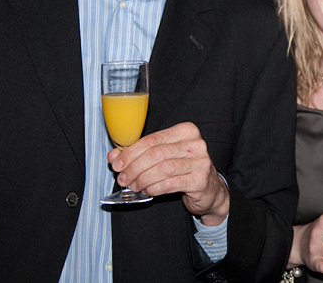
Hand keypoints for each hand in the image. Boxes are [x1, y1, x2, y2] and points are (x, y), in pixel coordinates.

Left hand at [108, 122, 228, 225]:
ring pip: (162, 169)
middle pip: (156, 154)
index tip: (117, 164)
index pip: (153, 139)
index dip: (131, 152)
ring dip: (143, 179)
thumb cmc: (183, 168)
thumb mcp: (163, 156)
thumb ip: (140, 153)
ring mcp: (200, 161)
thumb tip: (114, 156)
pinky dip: (154, 188)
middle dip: (134, 167)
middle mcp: (195, 143)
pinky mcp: (200, 180)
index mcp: (186, 131)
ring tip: (134, 185)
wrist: (209, 187)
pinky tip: (147, 191)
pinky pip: (170, 184)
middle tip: (123, 178)